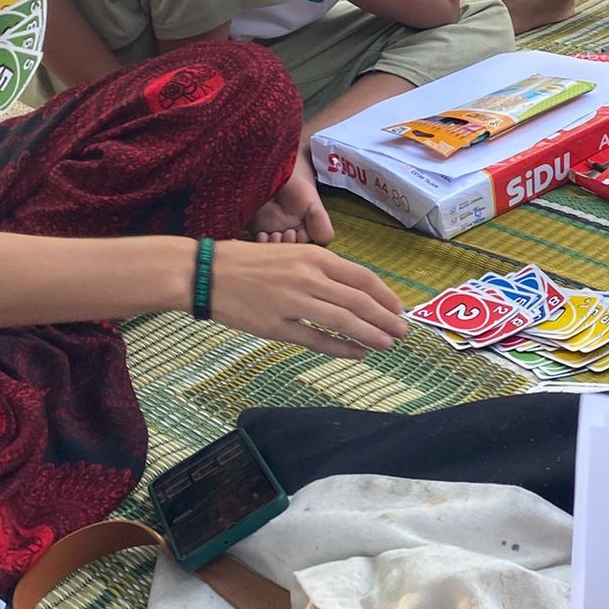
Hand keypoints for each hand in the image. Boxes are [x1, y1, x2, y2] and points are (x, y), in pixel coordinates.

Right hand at [209, 242, 406, 359]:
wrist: (205, 273)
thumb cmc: (247, 262)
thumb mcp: (289, 254)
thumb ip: (321, 270)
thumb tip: (355, 290)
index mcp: (313, 257)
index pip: (362, 277)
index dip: (385, 295)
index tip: (399, 309)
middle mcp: (307, 277)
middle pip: (359, 301)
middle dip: (386, 319)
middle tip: (402, 332)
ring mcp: (292, 303)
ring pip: (343, 321)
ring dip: (370, 335)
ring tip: (387, 345)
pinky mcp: (277, 327)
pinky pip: (317, 340)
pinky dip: (341, 349)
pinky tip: (357, 354)